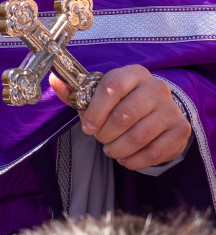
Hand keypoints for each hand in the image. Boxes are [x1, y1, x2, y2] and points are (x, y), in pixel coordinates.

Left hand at [50, 65, 190, 170]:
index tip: (87, 127)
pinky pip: (153, 152)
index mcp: (134, 74)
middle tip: (101, 138)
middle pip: (124, 116)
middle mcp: (156, 87)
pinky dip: (134, 160)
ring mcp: (171, 109)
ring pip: (138, 137)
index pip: (112, 87)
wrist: (156, 114)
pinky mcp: (180, 130)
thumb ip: (75, 91)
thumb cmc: (121, 103)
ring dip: (117, 148)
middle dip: (105, 134)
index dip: (96, 110)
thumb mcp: (97, 95)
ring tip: (112, 148)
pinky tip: (127, 157)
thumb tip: (54, 80)